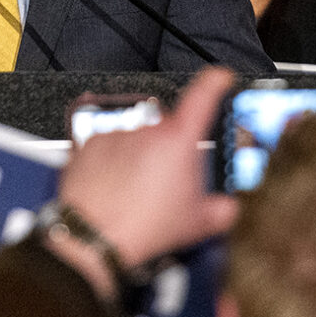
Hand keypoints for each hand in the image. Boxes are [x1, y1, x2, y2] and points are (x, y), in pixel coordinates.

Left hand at [54, 67, 239, 295]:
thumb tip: (226, 207)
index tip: (220, 78)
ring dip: (142, 157)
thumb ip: (222, 209)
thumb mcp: (198, 224)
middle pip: (170, 127)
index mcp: (178, 139)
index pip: (204, 93)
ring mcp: (117, 133)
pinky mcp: (89, 143)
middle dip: (173, 149)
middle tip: (171, 181)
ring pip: (138, 138)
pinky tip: (117, 186)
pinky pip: (111, 146)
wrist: (94, 238)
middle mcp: (147, 128)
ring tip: (138, 191)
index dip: (216, 81)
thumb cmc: (142, 228)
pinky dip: (115, 161)